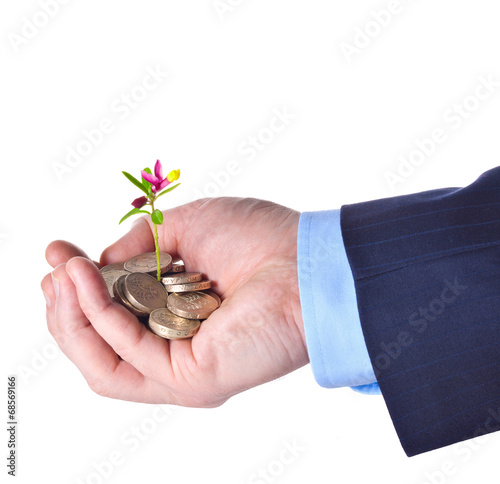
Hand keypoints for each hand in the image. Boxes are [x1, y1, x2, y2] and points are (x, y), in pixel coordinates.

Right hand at [41, 198, 307, 406]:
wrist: (308, 258)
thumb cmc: (259, 238)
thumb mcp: (186, 229)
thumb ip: (139, 249)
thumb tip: (99, 262)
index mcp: (180, 316)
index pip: (117, 315)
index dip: (82, 285)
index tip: (61, 252)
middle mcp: (179, 347)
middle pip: (102, 345)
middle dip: (69, 305)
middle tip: (53, 266)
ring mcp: (184, 369)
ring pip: (103, 361)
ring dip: (73, 314)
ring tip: (61, 273)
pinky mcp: (192, 379)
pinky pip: (128, 354)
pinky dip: (98, 316)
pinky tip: (84, 279)